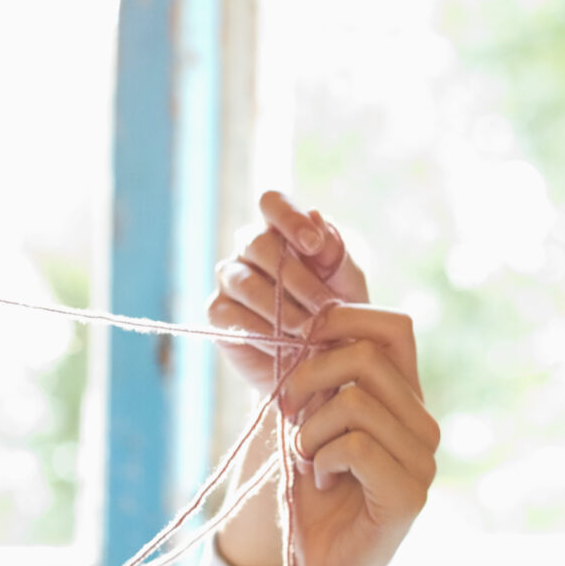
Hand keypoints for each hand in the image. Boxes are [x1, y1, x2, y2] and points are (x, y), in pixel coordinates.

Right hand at [207, 190, 368, 395]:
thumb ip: (334, 251)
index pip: (272, 202)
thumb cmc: (337, 313)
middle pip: (258, 244)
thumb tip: (315, 216)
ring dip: (281, 310)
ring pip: (245, 283)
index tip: (314, 245)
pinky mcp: (217, 313)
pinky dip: (262, 333)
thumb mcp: (346, 282)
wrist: (325, 363)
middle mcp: (249, 249)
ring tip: (309, 332)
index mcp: (281, 230)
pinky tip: (285, 346)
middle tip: (325, 308)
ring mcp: (230, 279)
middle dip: (296, 278)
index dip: (289, 217)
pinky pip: (232, 317)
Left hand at [251, 303, 435, 565]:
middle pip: (366, 357)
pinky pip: (356, 447)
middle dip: (309, 377)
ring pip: (355, 403)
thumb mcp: (311, 421)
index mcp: (406, 400)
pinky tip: (323, 482)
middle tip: (289, 412)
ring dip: (311, 430)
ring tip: (309, 459)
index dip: (344, 321)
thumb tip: (308, 326)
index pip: (395, 327)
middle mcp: (424, 424)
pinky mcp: (409, 494)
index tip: (302, 346)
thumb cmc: (314, 493)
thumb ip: (319, 379)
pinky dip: (321, 460)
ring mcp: (423, 460)